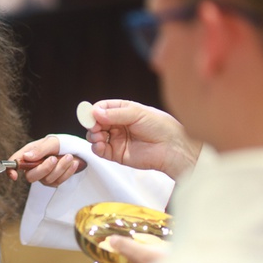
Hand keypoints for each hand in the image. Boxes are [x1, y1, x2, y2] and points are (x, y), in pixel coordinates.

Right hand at [6, 136, 84, 185]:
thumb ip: (39, 149)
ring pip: (47, 179)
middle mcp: (33, 167)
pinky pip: (59, 181)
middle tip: (54, 158)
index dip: (11, 171)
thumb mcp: (50, 142)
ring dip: (60, 168)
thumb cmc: (59, 143)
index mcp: (28, 155)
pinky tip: (73, 163)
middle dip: (44, 169)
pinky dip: (67, 172)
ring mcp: (43, 176)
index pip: (14, 163)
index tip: (14, 175)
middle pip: (31, 176)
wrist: (74, 149)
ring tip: (69, 156)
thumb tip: (26, 156)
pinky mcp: (54, 181)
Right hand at [86, 99, 201, 179]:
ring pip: (95, 136)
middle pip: (96, 122)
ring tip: (98, 136)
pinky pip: (100, 150)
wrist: (171, 148)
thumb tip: (95, 112)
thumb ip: (115, 113)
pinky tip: (100, 144)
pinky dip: (96, 147)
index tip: (90, 115)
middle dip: (92, 124)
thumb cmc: (161, 127)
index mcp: (123, 111)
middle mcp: (118, 125)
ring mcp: (116, 139)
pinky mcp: (116, 154)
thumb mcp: (138, 113)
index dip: (94, 111)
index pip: (102, 108)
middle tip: (94, 126)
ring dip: (93, 135)